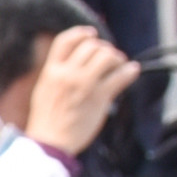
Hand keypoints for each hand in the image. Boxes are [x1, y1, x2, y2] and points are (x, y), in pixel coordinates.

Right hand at [23, 26, 133, 159]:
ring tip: (120, 66)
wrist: (49, 143)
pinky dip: (129, 71)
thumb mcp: (44, 91)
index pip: (66, 41)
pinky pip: (120, 76)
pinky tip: (132, 71)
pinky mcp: (99, 97)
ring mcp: (84, 85)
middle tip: (110, 58)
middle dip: (104, 49)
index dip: (81, 33)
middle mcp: (67, 74)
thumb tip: (73, 64)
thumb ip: (57, 75)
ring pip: (107, 56)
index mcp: (51, 72)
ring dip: (117, 58)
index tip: (92, 34)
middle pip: (91, 46)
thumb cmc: (46, 121)